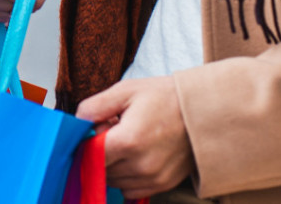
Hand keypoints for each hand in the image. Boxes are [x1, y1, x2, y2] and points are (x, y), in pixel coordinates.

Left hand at [76, 77, 195, 198]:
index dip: (86, 142)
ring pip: (113, 181)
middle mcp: (141, 165)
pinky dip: (125, 176)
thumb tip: (76, 123)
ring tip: (126, 141)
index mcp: (129, 140)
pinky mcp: (162, 185)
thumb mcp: (125, 91)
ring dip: (112, 165)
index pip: (90, 154)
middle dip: (98, 153)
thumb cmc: (165, 97)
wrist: (204, 111)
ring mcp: (153, 178)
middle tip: (111, 132)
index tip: (91, 132)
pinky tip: (134, 156)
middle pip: (100, 169)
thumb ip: (94, 107)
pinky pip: (130, 189)